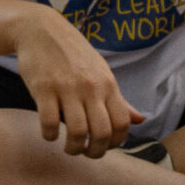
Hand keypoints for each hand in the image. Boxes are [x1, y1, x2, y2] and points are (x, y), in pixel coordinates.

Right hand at [10, 6, 138, 157]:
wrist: (42, 30)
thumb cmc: (74, 55)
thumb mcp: (102, 73)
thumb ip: (119, 100)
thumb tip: (141, 120)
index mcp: (108, 85)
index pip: (122, 123)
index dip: (116, 142)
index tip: (105, 147)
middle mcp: (91, 88)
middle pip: (102, 132)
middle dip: (95, 151)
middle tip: (86, 154)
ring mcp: (67, 88)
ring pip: (77, 131)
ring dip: (73, 148)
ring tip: (69, 148)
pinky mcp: (43, 89)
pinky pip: (49, 121)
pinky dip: (49, 135)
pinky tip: (49, 134)